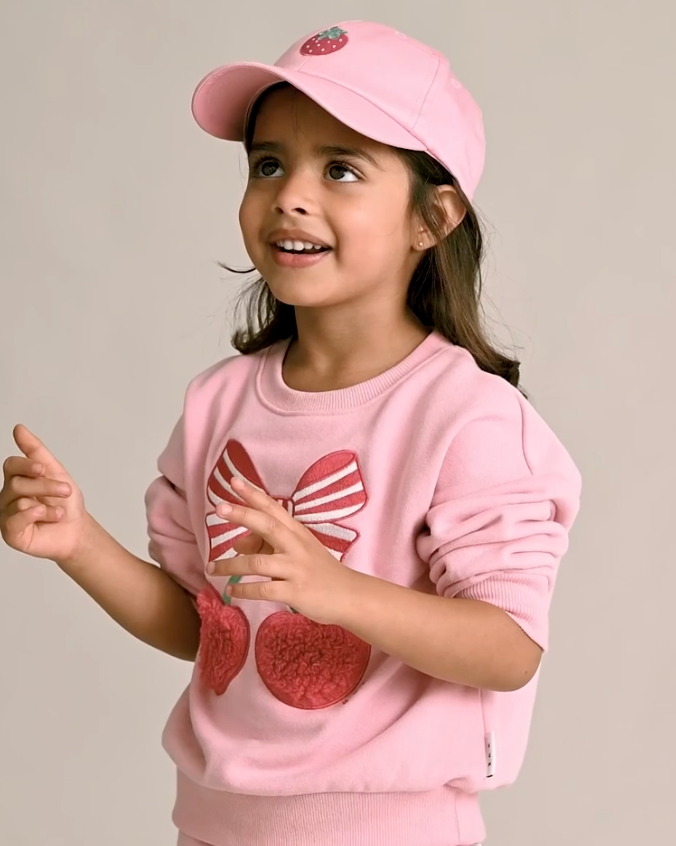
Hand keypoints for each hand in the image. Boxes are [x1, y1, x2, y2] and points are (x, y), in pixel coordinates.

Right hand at [0, 424, 90, 564]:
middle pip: (17, 483)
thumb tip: (18, 428)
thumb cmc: (65, 502)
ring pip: (19, 501)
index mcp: (18, 479)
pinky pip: (14, 520)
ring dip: (48, 505)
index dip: (25, 465)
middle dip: (46, 486)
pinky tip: (48, 516)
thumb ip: (36, 451)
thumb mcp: (55, 472)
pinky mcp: (10, 533)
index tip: (42, 468)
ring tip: (58, 511)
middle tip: (65, 491)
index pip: (11, 465)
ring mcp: (7, 514)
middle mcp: (9, 496)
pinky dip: (36, 515)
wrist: (76, 529)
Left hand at [207, 476, 360, 624]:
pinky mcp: (296, 592)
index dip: (254, 494)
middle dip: (243, 515)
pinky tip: (232, 591)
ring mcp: (296, 569)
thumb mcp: (298, 552)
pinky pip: (263, 590)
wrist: (350, 595)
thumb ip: (268, 545)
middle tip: (219, 508)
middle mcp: (297, 546)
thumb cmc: (321, 572)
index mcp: (297, 533)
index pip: (273, 508)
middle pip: (267, 525)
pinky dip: (244, 590)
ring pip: (258, 563)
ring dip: (231, 565)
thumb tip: (236, 545)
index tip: (234, 481)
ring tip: (212, 568)